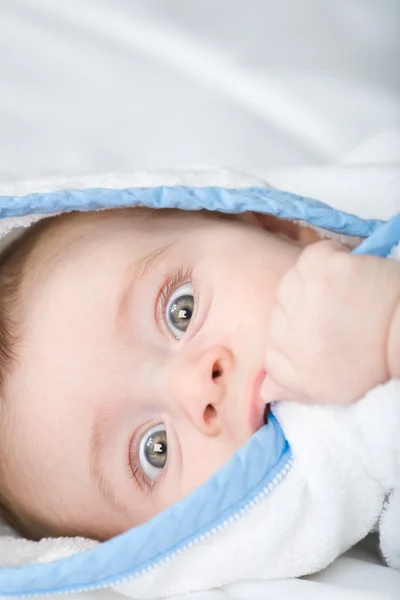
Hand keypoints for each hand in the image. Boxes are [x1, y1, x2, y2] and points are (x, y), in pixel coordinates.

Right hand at [261, 240, 397, 404]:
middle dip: (301, 311)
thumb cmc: (373, 364)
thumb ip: (290, 386)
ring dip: (311, 284)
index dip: (293, 336)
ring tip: (341, 292)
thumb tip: (264, 389)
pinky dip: (329, 257)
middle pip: (277, 311)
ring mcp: (305, 298)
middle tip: (333, 314)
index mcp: (290, 363)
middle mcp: (290, 332)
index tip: (318, 332)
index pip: (271, 344)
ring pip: (290, 283)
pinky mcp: (322, 270)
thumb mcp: (328, 389)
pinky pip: (313, 256)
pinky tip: (347, 271)